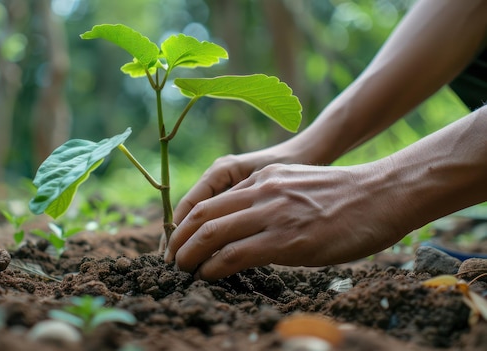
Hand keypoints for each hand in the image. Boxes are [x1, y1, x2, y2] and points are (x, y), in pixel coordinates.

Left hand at [165, 160, 406, 280]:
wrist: (382, 194)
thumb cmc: (344, 196)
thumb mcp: (296, 183)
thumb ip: (268, 195)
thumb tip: (247, 218)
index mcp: (262, 179)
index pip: (209, 200)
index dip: (186, 223)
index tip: (178, 240)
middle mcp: (261, 192)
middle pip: (201, 216)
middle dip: (178, 240)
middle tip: (170, 259)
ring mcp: (272, 215)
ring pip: (211, 235)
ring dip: (190, 256)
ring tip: (181, 270)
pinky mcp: (286, 240)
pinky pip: (234, 255)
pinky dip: (213, 268)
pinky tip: (207, 276)